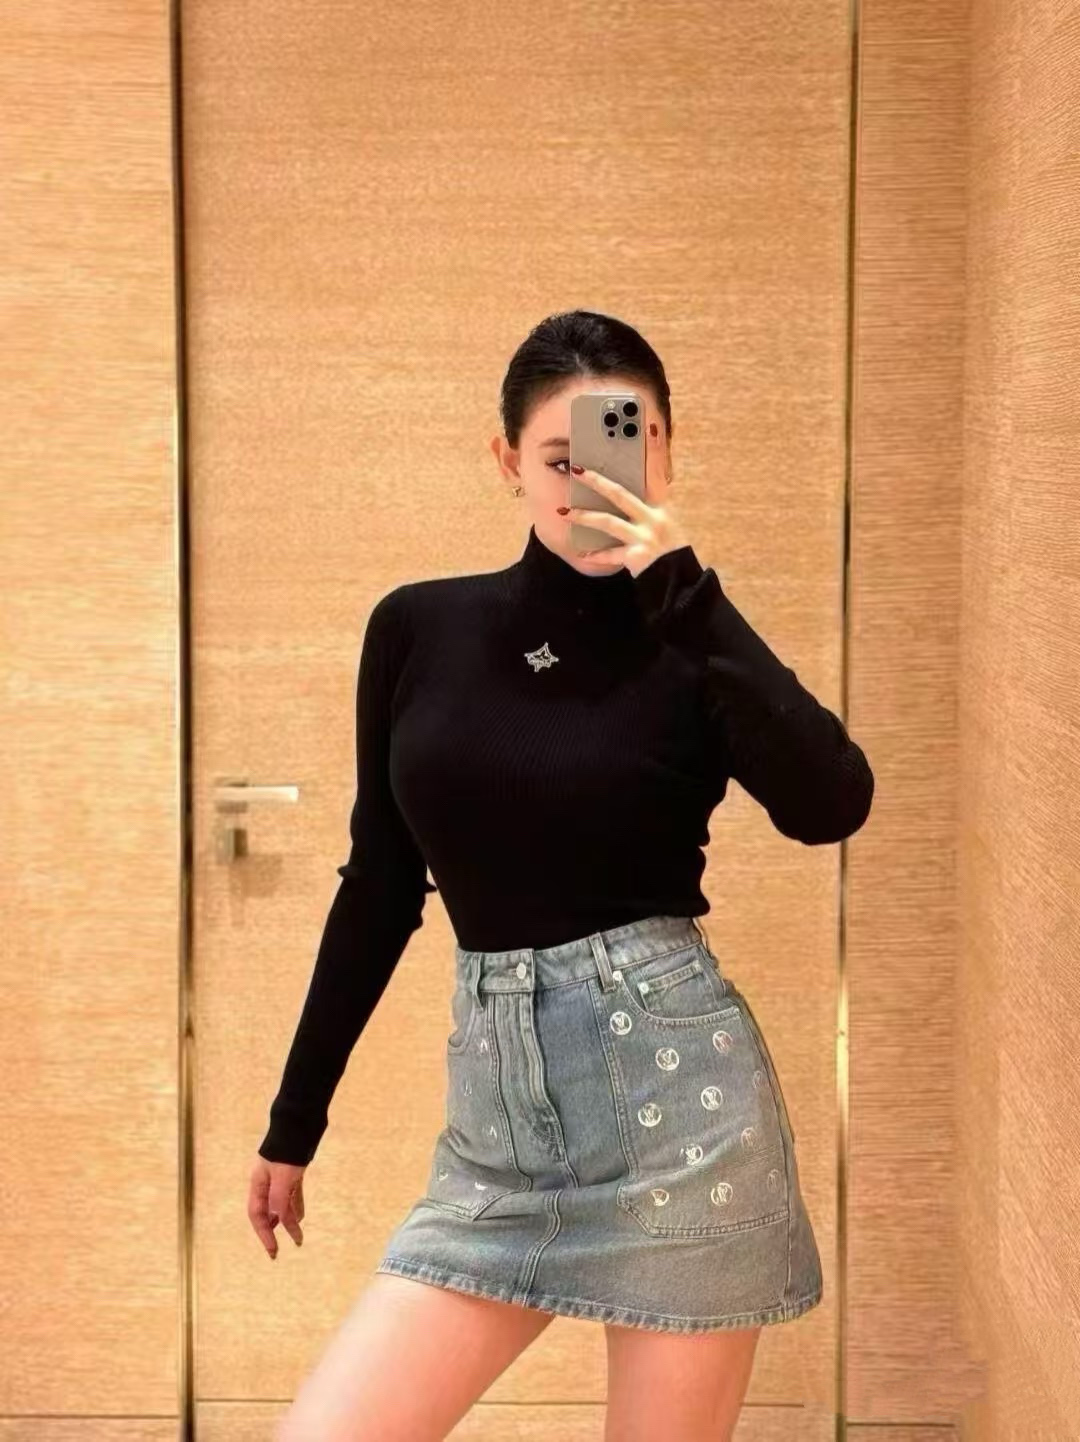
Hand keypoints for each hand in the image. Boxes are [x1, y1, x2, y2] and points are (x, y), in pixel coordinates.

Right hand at [248, 1154, 305, 1258]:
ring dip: (287, 1220)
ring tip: (295, 1236)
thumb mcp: (283, 1175)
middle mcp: (266, 1181)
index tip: (274, 1251)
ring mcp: (279, 1176)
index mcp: (258, 1182)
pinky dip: (295, 1205)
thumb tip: (281, 1221)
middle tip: (277, 1252)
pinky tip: (300, 1217)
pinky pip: (292, 1194)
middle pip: (267, 1212)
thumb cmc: (288, 1147)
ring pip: (281, 1204)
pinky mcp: (292, 1171)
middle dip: (272, 1232)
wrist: (299, 1121)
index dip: (264, 1235)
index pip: (257, 1215)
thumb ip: (280, 1198)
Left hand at [566, 425, 690, 577]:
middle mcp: (654, 518)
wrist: (678, 580)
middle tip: (576, 470)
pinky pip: (610, 554)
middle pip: (620, 493)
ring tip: (565, 512)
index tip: (649, 426)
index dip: (655, 449)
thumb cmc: (668, 551)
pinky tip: (582, 554)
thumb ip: (647, 508)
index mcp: (661, 507)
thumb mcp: (665, 524)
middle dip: (596, 480)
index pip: (657, 472)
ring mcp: (645, 537)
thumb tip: (622, 493)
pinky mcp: (636, 556)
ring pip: (608, 522)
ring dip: (584, 516)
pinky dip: (596, 555)